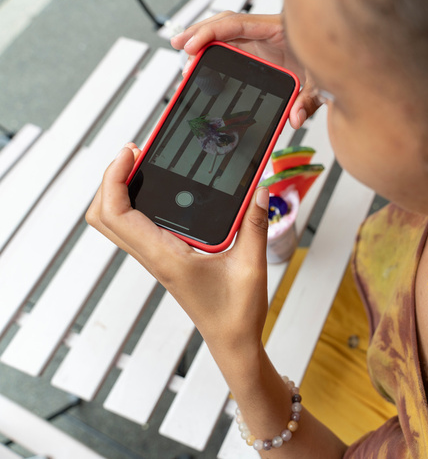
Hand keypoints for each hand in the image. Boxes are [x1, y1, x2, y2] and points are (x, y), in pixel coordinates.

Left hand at [85, 143, 270, 349]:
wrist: (232, 340)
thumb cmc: (238, 311)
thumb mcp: (252, 264)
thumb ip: (254, 225)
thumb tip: (258, 190)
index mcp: (166, 257)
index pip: (117, 214)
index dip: (114, 178)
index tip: (131, 153)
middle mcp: (153, 257)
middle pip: (103, 217)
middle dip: (110, 180)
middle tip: (135, 154)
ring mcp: (156, 260)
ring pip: (115, 223)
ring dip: (118, 192)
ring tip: (143, 166)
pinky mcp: (164, 260)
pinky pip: (135, 229)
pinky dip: (134, 205)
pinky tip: (160, 192)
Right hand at [171, 12, 321, 129]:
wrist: (346, 62)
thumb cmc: (336, 64)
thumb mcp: (322, 84)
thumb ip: (307, 102)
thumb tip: (294, 119)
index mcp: (279, 31)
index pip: (237, 25)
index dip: (211, 33)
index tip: (192, 45)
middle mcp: (268, 34)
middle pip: (226, 26)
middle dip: (200, 34)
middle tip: (179, 47)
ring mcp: (264, 43)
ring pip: (227, 36)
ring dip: (206, 44)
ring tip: (186, 57)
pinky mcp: (263, 53)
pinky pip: (235, 48)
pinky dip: (218, 54)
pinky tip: (205, 63)